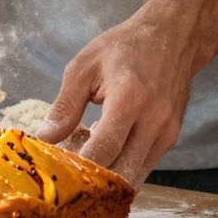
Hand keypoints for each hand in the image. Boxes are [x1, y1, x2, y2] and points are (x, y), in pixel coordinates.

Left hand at [38, 3, 200, 189]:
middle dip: (92, 179)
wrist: (173, 37)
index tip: (57, 172)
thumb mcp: (85, 67)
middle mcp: (154, 119)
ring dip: (108, 176)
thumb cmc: (124, 48)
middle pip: (121, 171)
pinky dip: (122, 166)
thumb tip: (45, 139)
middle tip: (66, 173)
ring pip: (134, 175)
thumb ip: (64, 106)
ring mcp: (167, 131)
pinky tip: (105, 150)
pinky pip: (143, 166)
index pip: (104, 149)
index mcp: (129, 97)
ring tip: (85, 158)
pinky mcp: (171, 138)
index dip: (80, 167)